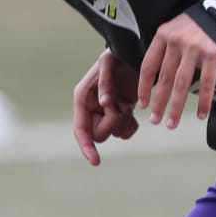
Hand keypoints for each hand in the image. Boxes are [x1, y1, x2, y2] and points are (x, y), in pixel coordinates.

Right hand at [72, 50, 139, 166]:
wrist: (134, 54)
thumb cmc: (117, 55)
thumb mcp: (108, 63)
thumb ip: (104, 83)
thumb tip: (103, 104)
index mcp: (83, 99)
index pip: (81, 130)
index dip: (86, 147)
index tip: (96, 161)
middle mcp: (92, 109)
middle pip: (100, 134)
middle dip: (113, 122)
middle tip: (121, 105)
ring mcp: (106, 114)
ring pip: (114, 133)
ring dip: (124, 121)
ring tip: (126, 102)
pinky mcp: (120, 115)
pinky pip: (125, 132)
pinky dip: (131, 124)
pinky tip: (132, 110)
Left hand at [137, 13, 215, 129]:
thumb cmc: (192, 26)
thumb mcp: (171, 30)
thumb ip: (162, 50)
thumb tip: (150, 81)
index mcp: (162, 36)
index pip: (148, 66)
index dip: (144, 87)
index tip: (142, 104)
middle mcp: (177, 42)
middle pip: (165, 78)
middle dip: (159, 102)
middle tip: (155, 120)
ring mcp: (195, 48)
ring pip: (182, 84)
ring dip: (176, 106)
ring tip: (171, 123)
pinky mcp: (212, 55)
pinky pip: (206, 83)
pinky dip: (204, 101)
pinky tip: (200, 114)